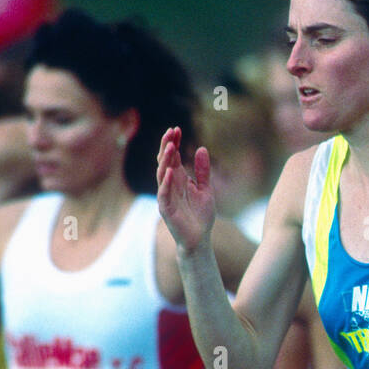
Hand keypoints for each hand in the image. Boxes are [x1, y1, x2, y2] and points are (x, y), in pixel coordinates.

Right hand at [157, 128, 215, 253]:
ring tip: (170, 147)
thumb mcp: (206, 189)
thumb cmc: (201, 216)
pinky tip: (171, 171)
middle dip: (166, 146)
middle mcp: (170, 184)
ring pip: (162, 174)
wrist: (200, 239)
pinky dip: (166, 182)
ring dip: (165, 160)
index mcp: (178, 178)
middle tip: (171, 132)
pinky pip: (164, 193)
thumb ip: (203, 171)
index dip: (174, 142)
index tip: (177, 129)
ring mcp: (166, 196)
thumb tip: (202, 148)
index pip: (173, 156)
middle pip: (164, 161)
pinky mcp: (166, 208)